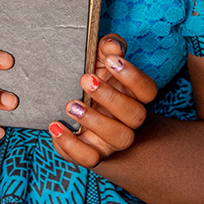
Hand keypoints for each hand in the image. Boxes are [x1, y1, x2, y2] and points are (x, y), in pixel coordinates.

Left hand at [49, 34, 158, 167]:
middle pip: (135, 115)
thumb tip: (113, 45)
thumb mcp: (97, 60)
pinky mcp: (94, 153)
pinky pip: (89, 158)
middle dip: (110, 97)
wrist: (73, 109)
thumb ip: (107, 49)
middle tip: (85, 79)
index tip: (111, 61)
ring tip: (70, 105)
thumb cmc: (90, 80)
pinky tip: (55, 126)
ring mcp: (112, 140)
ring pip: (119, 138)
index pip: (148, 90)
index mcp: (133, 95)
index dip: (133, 76)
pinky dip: (71, 145)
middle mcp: (128, 120)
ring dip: (94, 121)